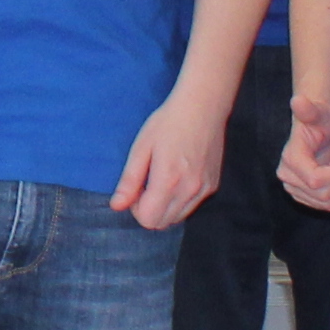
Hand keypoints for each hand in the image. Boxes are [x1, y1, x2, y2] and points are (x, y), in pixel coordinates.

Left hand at [112, 90, 227, 231]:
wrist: (202, 106)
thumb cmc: (168, 122)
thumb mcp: (141, 148)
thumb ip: (129, 181)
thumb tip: (116, 206)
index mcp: (169, 181)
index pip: (148, 219)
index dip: (136, 208)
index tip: (136, 188)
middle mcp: (190, 190)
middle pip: (162, 223)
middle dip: (149, 210)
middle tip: (146, 183)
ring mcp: (204, 189)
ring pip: (178, 217)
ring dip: (164, 206)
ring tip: (162, 178)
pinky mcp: (213, 185)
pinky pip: (191, 205)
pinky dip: (180, 200)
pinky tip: (178, 175)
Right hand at [274, 86, 329, 211]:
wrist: (317, 128)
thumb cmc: (320, 118)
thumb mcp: (321, 113)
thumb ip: (310, 110)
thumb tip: (298, 101)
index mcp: (291, 158)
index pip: (315, 181)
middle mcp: (286, 175)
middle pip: (322, 194)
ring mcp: (292, 187)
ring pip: (324, 203)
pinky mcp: (300, 196)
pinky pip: (323, 207)